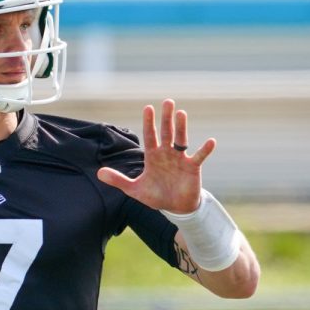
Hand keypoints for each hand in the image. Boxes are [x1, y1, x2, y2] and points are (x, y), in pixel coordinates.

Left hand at [97, 99, 215, 213]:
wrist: (175, 207)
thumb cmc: (155, 196)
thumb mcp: (134, 190)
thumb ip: (118, 180)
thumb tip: (99, 172)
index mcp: (152, 156)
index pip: (149, 136)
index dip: (148, 123)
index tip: (148, 108)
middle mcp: (167, 154)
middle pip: (166, 133)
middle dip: (166, 118)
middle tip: (167, 101)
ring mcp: (180, 159)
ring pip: (181, 140)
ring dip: (182, 127)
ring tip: (182, 113)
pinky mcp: (193, 168)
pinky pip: (200, 156)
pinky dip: (205, 150)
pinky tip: (211, 141)